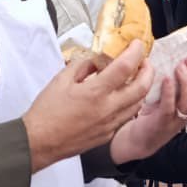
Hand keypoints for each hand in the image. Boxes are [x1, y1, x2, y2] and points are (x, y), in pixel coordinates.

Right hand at [23, 41, 152, 171]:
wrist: (39, 142)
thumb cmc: (46, 113)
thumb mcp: (60, 80)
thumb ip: (82, 67)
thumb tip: (95, 61)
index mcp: (95, 93)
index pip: (125, 67)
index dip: (135, 52)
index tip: (137, 45)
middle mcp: (107, 109)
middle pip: (141, 87)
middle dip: (148, 71)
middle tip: (144, 62)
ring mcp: (109, 124)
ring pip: (137, 104)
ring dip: (142, 88)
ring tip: (137, 78)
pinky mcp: (107, 134)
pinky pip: (126, 116)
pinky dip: (130, 103)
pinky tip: (123, 97)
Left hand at [110, 56, 186, 163]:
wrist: (140, 138)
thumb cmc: (156, 112)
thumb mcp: (172, 95)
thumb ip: (178, 79)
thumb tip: (179, 52)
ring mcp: (176, 118)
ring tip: (180, 67)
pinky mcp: (161, 122)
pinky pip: (169, 107)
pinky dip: (169, 92)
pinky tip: (166, 79)